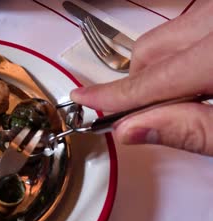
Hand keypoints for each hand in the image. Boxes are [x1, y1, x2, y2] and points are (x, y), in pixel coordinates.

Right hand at [70, 1, 212, 155]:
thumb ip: (194, 131)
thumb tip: (132, 130)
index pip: (152, 78)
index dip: (114, 95)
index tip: (84, 99)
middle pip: (150, 49)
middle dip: (140, 83)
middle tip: (147, 113)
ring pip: (166, 34)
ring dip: (160, 67)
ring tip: (182, 96)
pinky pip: (187, 27)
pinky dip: (180, 53)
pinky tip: (199, 76)